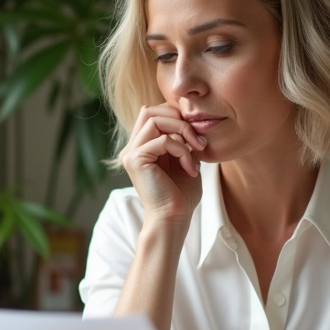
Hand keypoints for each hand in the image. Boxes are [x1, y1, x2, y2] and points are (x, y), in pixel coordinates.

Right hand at [118, 103, 206, 225]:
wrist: (174, 219)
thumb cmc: (181, 195)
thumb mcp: (184, 159)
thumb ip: (182, 139)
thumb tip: (189, 119)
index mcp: (142, 147)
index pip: (154, 113)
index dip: (176, 116)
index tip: (197, 135)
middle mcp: (133, 148)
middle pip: (151, 110)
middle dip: (179, 119)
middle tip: (198, 140)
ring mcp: (131, 153)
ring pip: (155, 120)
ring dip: (182, 131)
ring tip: (197, 150)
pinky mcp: (135, 160)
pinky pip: (162, 140)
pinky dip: (182, 150)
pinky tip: (190, 168)